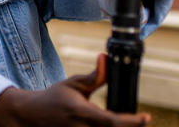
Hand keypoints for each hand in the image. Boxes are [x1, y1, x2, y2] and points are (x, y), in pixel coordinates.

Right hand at [0, 54, 150, 125]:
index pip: (113, 121)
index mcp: (81, 113)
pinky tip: (113, 125)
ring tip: (126, 121)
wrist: (32, 116)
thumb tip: (105, 58)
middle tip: (140, 120)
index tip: (147, 117)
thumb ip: (94, 77)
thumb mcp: (73, 84)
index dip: (133, 121)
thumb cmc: (54, 98)